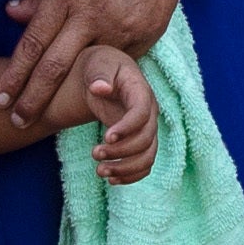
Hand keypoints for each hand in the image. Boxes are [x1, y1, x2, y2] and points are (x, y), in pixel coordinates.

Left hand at [0, 0, 195, 133]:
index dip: (14, 75)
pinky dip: (106, 74)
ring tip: (50, 115)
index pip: (33, 44)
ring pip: (89, 71)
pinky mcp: (148, 32)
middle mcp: (93, 13)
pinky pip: (121, 61)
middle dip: (32, 98)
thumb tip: (12, 15)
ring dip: (68, 95)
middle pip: (54, 67)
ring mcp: (123, 25)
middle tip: (15, 122)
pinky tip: (95, 87)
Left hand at [72, 51, 160, 183]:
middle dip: (121, 151)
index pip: (142, 114)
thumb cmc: (99, 66)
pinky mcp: (139, 141)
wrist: (102, 75)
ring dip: (125, 168)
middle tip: (94, 154)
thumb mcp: (96, 63)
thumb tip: (100, 88)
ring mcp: (146, 128)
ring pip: (147, 156)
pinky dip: (131, 176)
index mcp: (140, 91)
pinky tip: (111, 180)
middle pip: (146, 139)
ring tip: (100, 171)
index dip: (127, 128)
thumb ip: (99, 74)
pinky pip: (144, 164)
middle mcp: (149, 112)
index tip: (106, 137)